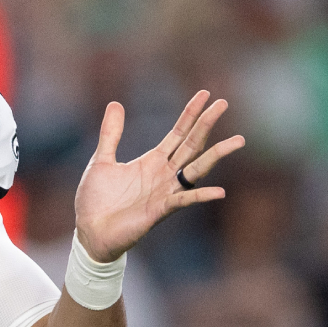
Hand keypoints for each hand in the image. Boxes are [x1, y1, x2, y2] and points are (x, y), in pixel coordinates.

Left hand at [74, 91, 244, 262]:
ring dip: (217, 155)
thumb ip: (111, 134)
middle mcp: (164, 174)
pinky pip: (184, 201)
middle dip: (206, 124)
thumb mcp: (101, 160)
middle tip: (224, 102)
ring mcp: (165, 192)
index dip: (190, 114)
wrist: (89, 231)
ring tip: (238, 140)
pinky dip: (200, 196)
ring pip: (197, 169)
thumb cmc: (96, 200)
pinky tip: (219, 191)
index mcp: (152, 161)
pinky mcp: (160, 210)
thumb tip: (116, 102)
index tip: (205, 95)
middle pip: (191, 144)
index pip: (177, 133)